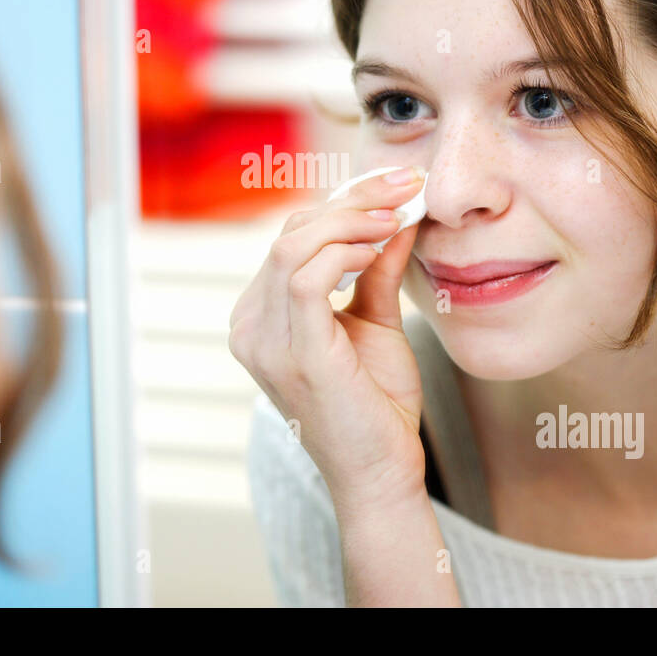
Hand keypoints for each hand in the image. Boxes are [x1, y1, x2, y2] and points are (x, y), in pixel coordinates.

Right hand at [229, 166, 427, 510]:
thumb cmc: (375, 404)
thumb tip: (397, 212)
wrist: (382, 470)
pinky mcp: (296, 354)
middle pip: (291, 232)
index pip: (291, 236)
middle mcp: (250, 325)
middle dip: (353, 200)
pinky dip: (345, 251)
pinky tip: (378, 250)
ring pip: (294, 245)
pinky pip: (306, 278)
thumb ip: (376, 268)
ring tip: (395, 219)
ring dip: (351, 221)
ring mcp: (265, 341)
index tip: (397, 185)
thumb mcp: (373, 319)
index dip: (344, 201)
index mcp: (260, 315)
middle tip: (406, 188)